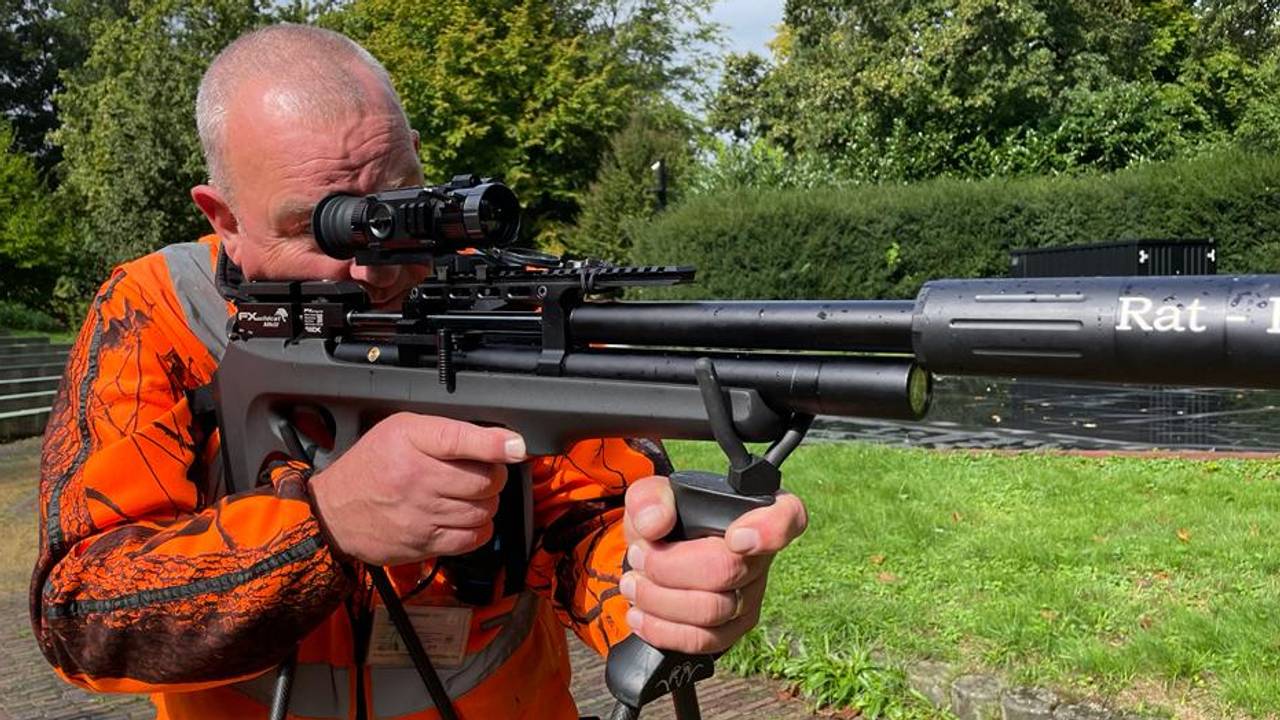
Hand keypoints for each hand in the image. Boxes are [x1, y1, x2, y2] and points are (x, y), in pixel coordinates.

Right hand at [307, 412, 526, 564]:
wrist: (334, 512)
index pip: (461, 439)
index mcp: (411, 442)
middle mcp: (417, 478)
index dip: (496, 443)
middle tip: (481, 474)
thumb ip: (447, 432)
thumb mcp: (402, 430)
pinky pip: (472, 538)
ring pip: (484, 510)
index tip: (518, 446)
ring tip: (469, 496)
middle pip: (485, 480)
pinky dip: (479, 528)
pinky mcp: (424, 543)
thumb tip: (499, 441)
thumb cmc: (372, 465)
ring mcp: (421, 514)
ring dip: (486, 503)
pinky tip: (466, 518)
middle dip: (494, 476)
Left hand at [618, 475, 806, 653]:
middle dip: (668, 567)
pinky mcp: (732, 629)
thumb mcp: (652, 496)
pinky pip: (703, 641)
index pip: (787, 517)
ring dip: (658, 599)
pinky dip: (663, 629)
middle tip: (639, 555)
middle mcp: (761, 556)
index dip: (769, 530)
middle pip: (726, 570)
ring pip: (711, 611)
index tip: (735, 537)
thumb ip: (650, 498)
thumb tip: (654, 525)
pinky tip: (639, 614)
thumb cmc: (664, 519)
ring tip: (633, 583)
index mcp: (754, 510)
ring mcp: (750, 596)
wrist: (653, 554)